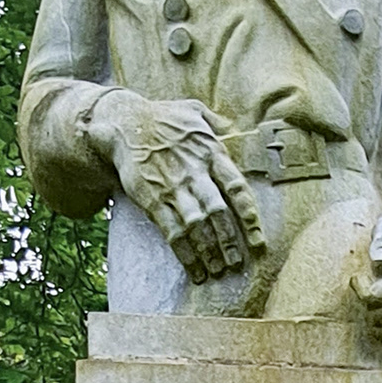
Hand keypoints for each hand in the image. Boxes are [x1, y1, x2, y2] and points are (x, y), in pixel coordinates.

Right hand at [83, 93, 266, 283]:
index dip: (249, 216)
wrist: (124, 122)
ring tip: (218, 272)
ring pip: (196, 227)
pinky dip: (185, 254)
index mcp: (211, 153)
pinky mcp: (153, 200)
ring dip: (209, 253)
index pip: (237, 188)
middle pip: (218, 213)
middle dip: (229, 242)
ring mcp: (173, 188)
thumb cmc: (163, 117)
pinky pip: (172, 232)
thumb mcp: (194, 111)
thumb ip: (218, 123)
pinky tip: (194, 270)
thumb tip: (234, 128)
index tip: (258, 241)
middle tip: (237, 265)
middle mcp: (195, 173)